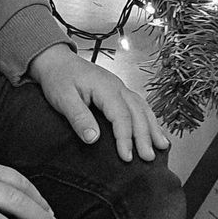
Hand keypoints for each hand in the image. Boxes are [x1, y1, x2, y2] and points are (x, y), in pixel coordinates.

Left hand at [27, 45, 171, 161]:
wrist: (56, 61)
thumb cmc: (58, 78)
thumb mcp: (62, 98)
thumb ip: (79, 117)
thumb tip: (93, 139)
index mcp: (105, 87)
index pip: (121, 116)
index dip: (125, 138)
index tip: (126, 157)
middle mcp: (117, 86)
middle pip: (137, 113)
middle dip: (145, 136)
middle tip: (148, 158)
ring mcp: (120, 88)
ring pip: (142, 108)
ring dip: (152, 127)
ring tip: (162, 146)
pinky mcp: (119, 91)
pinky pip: (139, 105)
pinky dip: (149, 118)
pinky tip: (154, 130)